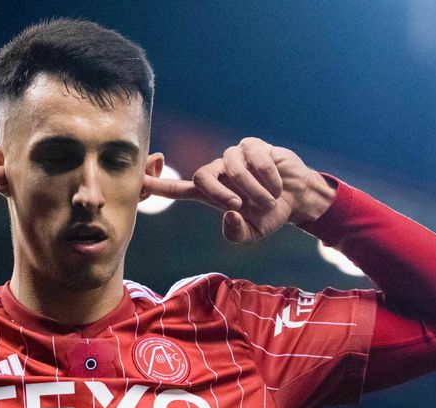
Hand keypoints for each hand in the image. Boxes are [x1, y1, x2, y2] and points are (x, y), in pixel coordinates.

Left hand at [144, 137, 335, 242]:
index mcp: (209, 193)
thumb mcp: (254, 232)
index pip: (177, 187)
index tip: (137, 179)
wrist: (298, 197)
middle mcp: (217, 172)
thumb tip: (228, 215)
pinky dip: (268, 177)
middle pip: (201, 176)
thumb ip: (237, 233)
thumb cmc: (270, 214)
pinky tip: (278, 185)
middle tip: (239, 205)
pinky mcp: (252, 145)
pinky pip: (254, 159)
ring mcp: (233, 156)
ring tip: (269, 199)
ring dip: (252, 189)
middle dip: (218, 193)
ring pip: (231, 168)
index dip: (156, 184)